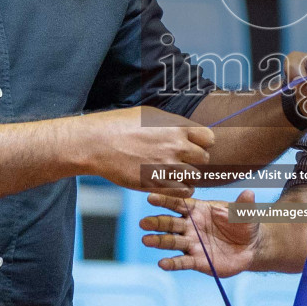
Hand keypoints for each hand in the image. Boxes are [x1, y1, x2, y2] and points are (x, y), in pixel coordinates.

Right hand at [74, 107, 214, 196]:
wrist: (98, 143)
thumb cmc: (120, 125)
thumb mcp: (150, 114)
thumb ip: (172, 123)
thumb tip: (185, 129)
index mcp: (176, 127)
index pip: (209, 138)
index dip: (202, 142)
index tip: (194, 144)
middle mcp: (176, 146)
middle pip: (204, 158)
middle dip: (196, 159)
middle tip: (183, 160)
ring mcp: (167, 166)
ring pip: (195, 176)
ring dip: (188, 175)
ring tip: (175, 172)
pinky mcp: (157, 183)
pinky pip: (184, 191)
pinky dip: (182, 189)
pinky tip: (172, 183)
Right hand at [139, 190, 260, 276]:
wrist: (251, 247)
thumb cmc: (244, 224)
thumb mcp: (245, 213)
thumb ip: (244, 205)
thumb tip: (250, 193)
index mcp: (198, 210)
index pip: (178, 204)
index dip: (165, 200)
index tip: (151, 197)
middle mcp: (190, 226)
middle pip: (170, 223)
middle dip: (156, 222)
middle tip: (143, 222)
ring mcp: (192, 244)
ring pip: (172, 242)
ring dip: (159, 241)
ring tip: (146, 240)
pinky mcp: (197, 261)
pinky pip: (183, 262)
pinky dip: (172, 263)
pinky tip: (162, 264)